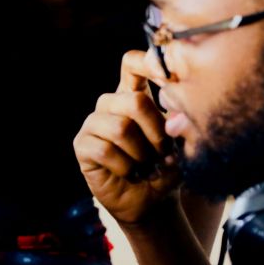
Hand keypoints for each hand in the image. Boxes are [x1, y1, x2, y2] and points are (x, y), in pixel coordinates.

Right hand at [73, 50, 179, 225]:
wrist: (151, 202)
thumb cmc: (166, 167)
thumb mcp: (180, 144)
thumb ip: (179, 125)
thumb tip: (174, 119)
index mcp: (134, 95)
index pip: (132, 63)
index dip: (147, 63)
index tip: (167, 78)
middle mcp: (111, 104)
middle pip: (134, 100)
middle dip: (157, 132)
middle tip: (164, 153)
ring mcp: (94, 123)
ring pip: (121, 128)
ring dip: (142, 154)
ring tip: (148, 166)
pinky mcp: (82, 145)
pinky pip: (105, 149)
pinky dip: (126, 167)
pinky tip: (130, 174)